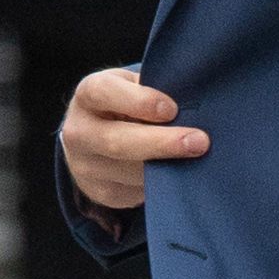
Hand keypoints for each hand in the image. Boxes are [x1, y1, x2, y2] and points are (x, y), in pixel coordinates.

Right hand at [58, 66, 208, 212]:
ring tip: (198, 158)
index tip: (171, 109)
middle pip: (116, 141)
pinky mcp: (101, 192)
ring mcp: (85, 166)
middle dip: (161, 143)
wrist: (94, 138)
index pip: (104, 93)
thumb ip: (154, 89)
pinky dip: (162, 184)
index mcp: (87, 95)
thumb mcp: (134, 86)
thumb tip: (191, 103)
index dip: (139, 101)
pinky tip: (181, 174)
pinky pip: (136, 191)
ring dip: (167, 167)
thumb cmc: (126, 103)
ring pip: (130, 171)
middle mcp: (78, 131)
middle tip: (199, 142)